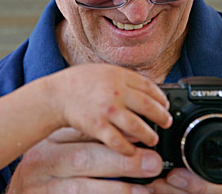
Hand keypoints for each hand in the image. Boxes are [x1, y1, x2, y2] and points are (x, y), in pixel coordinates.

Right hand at [7, 128, 159, 193]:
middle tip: (152, 163)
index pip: (81, 134)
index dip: (113, 137)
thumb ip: (89, 140)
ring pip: (79, 189)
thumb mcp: (62, 149)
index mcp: (47, 142)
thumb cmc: (46, 170)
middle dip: (119, 162)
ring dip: (117, 189)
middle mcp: (40, 164)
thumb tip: (130, 133)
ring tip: (145, 190)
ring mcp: (42, 189)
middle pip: (81, 159)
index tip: (140, 137)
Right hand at [48, 64, 172, 155]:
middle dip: (162, 117)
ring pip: (139, 126)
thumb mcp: (103, 70)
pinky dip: (129, 148)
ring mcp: (107, 110)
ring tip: (153, 138)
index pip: (149, 86)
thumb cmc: (77, 82)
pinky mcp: (98, 127)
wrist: (55, 95)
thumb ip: (123, 77)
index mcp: (118, 75)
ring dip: (149, 135)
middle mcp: (116, 92)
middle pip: (149, 106)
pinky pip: (120, 142)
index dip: (161, 97)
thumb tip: (145, 86)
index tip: (165, 104)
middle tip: (166, 122)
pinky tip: (132, 150)